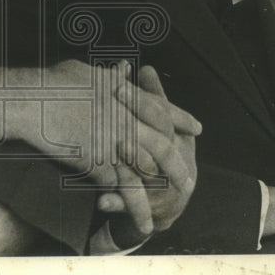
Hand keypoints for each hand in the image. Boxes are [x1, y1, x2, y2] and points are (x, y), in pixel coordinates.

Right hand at [0, 59, 197, 237]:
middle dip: (177, 166)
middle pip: (162, 147)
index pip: (162, 110)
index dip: (182, 119)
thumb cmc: (55, 82)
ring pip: (146, 173)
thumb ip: (110, 75)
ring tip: (169, 206)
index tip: (197, 128)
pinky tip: (137, 219)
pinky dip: (130, 205)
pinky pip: (120, 188)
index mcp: (126, 97)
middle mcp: (126, 122)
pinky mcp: (97, 164)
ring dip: (158, 194)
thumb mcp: (87, 71)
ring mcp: (113, 145)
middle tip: (188, 180)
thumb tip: (123, 67)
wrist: (33, 102)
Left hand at [95, 66, 201, 246]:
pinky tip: (101, 201)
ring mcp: (159, 185)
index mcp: (174, 137)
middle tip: (108, 112)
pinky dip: (115, 203)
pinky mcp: (146, 208)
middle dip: (132, 126)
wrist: (173, 197)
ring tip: (107, 154)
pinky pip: (129, 205)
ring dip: (127, 165)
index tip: (117, 82)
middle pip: (154, 142)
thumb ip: (154, 96)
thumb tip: (146, 67)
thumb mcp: (162, 124)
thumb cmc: (164, 151)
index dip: (139, 99)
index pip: (160, 115)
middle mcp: (170, 161)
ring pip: (143, 175)